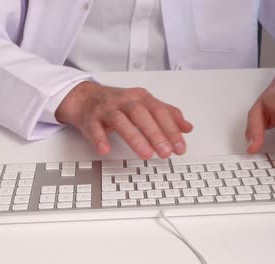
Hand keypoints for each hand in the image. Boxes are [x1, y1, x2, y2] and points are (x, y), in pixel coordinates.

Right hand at [55, 81, 192, 158]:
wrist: (87, 98)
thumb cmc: (120, 104)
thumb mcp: (146, 105)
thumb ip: (168, 115)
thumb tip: (187, 128)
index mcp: (141, 98)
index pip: (160, 111)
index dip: (171, 129)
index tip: (180, 147)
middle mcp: (125, 101)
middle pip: (142, 114)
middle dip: (155, 134)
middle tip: (166, 152)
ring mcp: (107, 109)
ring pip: (121, 121)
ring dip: (134, 138)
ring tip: (146, 154)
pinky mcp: (91, 119)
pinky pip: (95, 129)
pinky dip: (100, 139)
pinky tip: (106, 150)